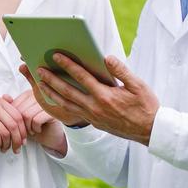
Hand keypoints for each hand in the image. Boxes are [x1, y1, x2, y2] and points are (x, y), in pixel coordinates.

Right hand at [0, 96, 28, 153]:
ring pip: (5, 132)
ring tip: (4, 149)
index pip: (18, 116)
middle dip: (17, 140)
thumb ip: (12, 120)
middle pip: (13, 124)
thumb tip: (29, 131)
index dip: (23, 131)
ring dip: (7, 144)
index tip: (23, 142)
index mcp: (0, 101)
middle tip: (16, 149)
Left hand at [6, 90, 54, 134]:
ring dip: (27, 127)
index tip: (19, 125)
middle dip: (20, 124)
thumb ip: (12, 107)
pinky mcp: (53, 112)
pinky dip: (35, 128)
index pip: (15, 105)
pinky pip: (36, 120)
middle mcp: (39, 95)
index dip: (14, 118)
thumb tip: (4, 96)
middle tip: (26, 130)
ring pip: (27, 115)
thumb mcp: (20, 117)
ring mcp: (47, 103)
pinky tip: (38, 130)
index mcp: (30, 94)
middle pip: (20, 110)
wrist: (50, 137)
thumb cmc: (33, 126)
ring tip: (32, 130)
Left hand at [26, 55, 159, 144]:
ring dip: (51, 92)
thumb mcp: (138, 86)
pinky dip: (60, 103)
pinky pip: (72, 111)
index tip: (56, 56)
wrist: (149, 131)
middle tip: (38, 69)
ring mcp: (92, 117)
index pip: (82, 77)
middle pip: (67, 91)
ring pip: (66, 104)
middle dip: (52, 79)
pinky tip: (54, 96)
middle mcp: (95, 108)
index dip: (68, 65)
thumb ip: (121, 71)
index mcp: (105, 96)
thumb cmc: (145, 106)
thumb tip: (107, 58)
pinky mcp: (93, 122)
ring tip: (40, 82)